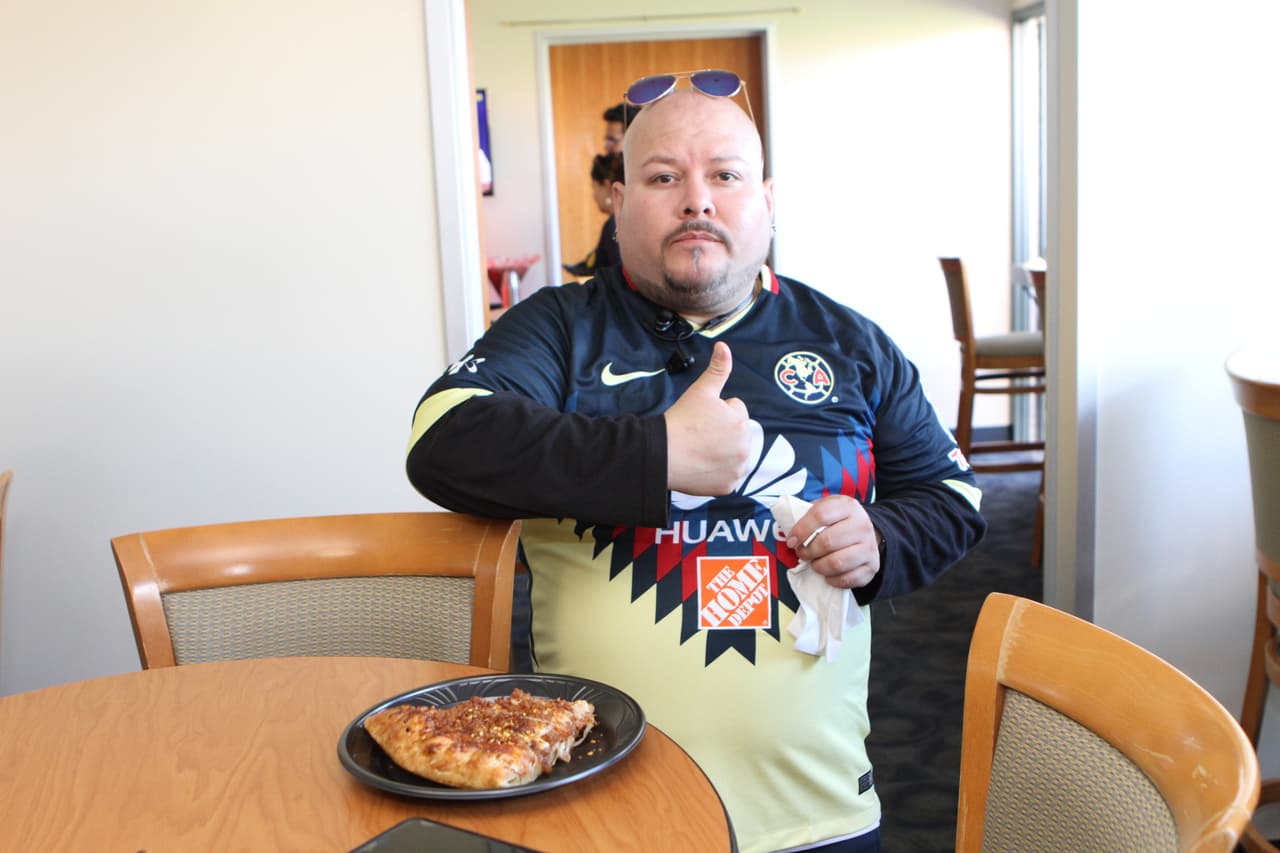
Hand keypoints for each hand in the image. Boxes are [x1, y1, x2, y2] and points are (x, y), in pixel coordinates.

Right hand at [664, 341, 752, 495]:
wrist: (663, 454)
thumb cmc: (681, 421)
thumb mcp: (700, 391)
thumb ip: (718, 369)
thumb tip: (724, 346)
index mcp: (741, 421)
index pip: (735, 412)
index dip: (716, 414)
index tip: (700, 420)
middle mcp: (746, 446)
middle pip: (736, 435)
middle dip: (722, 434)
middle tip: (699, 436)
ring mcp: (738, 468)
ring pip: (733, 456)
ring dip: (722, 453)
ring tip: (699, 451)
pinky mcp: (728, 486)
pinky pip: (727, 477)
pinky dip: (717, 474)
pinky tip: (701, 467)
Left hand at [784, 495, 880, 589]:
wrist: (867, 533)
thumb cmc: (838, 521)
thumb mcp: (826, 508)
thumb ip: (807, 514)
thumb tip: (787, 529)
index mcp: (848, 506)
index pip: (820, 515)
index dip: (801, 530)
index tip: (791, 541)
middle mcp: (862, 525)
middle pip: (827, 542)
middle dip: (808, 551)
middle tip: (802, 554)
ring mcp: (869, 547)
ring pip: (836, 563)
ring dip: (819, 567)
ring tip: (815, 563)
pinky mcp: (872, 567)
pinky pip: (847, 579)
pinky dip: (832, 580)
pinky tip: (828, 574)